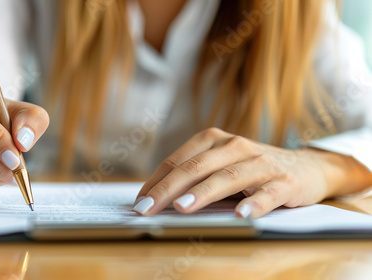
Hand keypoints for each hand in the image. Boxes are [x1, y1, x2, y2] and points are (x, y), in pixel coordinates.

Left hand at [133, 127, 364, 217]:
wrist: (306, 168)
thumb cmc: (252, 170)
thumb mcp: (221, 166)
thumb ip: (195, 177)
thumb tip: (156, 200)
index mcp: (214, 140)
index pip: (178, 161)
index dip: (156, 182)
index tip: (139, 202)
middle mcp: (235, 146)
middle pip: (196, 167)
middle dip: (168, 189)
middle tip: (148, 208)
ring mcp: (261, 162)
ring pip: (227, 177)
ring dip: (203, 193)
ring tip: (182, 208)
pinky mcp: (284, 181)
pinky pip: (268, 193)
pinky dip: (255, 203)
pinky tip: (242, 215)